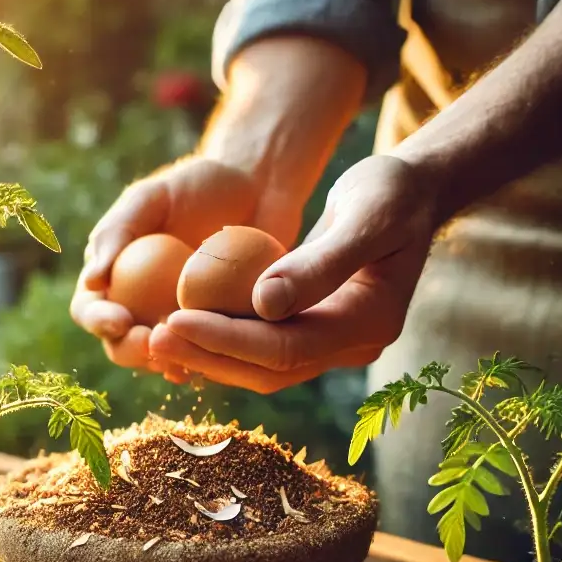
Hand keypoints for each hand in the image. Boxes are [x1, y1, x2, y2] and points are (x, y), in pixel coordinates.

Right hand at [70, 155, 288, 378]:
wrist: (257, 191)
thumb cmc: (197, 187)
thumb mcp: (152, 197)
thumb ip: (117, 233)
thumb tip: (91, 281)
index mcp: (111, 278)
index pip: (89, 309)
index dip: (98, 320)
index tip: (120, 320)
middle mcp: (137, 307)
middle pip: (119, 345)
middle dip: (130, 351)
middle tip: (151, 344)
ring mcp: (174, 323)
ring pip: (160, 358)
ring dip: (167, 362)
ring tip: (182, 357)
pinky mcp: (211, 332)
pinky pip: (203, 356)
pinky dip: (204, 362)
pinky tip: (214, 359)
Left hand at [150, 154, 437, 392]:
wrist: (411, 194)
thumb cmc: (393, 192)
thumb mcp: (366, 214)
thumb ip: (319, 263)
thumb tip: (263, 305)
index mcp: (369, 324)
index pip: (286, 348)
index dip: (227, 339)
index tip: (173, 320)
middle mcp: (351, 347)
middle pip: (268, 369)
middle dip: (207, 356)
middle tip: (149, 339)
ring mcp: (332, 344)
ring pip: (260, 366)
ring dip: (207, 354)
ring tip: (153, 338)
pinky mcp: (312, 332)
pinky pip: (260, 348)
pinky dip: (220, 340)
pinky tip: (180, 328)